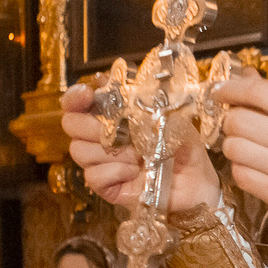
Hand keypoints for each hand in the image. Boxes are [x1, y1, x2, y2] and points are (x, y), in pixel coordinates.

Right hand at [61, 84, 222, 212]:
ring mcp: (100, 163)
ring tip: (138, 156)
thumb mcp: (168, 115)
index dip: (74, 97)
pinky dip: (115, 171)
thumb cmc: (183, 146)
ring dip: (111, 151)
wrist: (196, 181)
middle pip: (70, 125)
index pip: (76, 103)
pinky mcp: (106, 187)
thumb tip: (110, 81)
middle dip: (92, 126)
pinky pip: (93, 176)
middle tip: (120, 133)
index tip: (86, 95)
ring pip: (79, 151)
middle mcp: (100, 138)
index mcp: (112, 116)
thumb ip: (140, 98)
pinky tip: (135, 173)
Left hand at [211, 77, 267, 235]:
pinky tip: (254, 169)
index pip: (257, 92)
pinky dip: (241, 170)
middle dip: (230, 121)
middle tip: (237, 125)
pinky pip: (240, 176)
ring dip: (234, 146)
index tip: (221, 91)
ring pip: (233, 148)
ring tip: (248, 148)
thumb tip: (245, 77)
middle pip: (238, 120)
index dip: (230, 88)